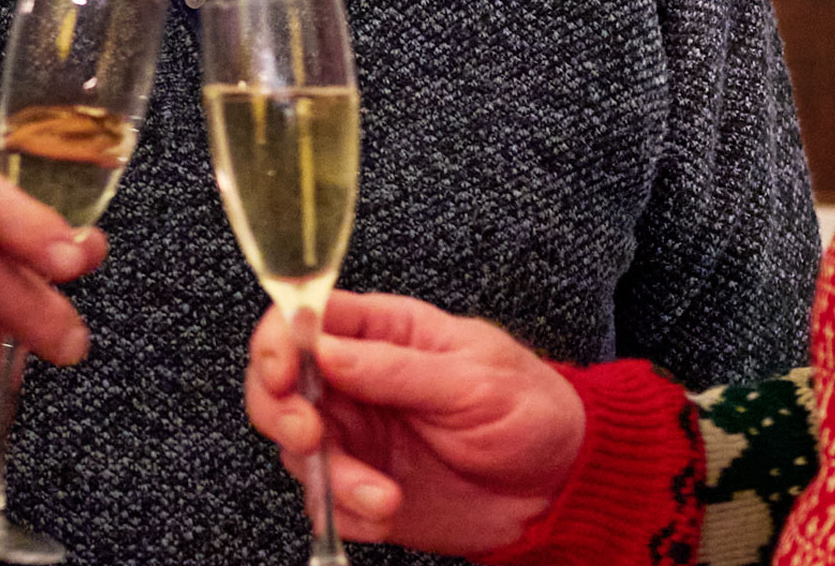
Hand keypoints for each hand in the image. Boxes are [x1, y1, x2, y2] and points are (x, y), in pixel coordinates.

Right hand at [245, 292, 586, 556]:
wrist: (558, 487)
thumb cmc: (530, 411)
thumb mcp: (474, 379)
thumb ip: (396, 367)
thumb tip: (324, 349)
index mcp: (383, 332)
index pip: (303, 319)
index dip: (278, 341)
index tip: (282, 373)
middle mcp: (357, 382)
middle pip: (276, 386)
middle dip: (282, 412)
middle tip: (312, 435)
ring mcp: (358, 438)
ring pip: (297, 451)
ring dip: (329, 478)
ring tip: (383, 497)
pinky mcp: (363, 489)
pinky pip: (325, 503)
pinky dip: (346, 514)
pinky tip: (389, 511)